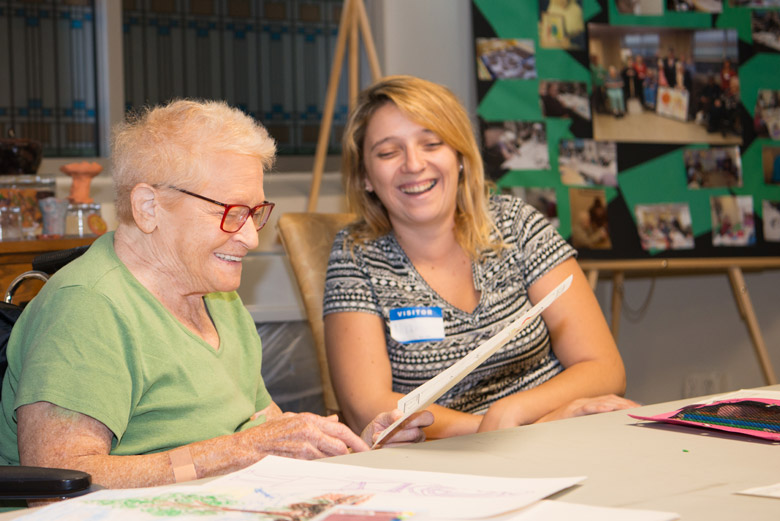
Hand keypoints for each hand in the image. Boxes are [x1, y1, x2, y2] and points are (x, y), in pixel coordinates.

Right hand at [245, 412, 369, 458]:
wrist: (251, 446)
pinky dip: (323, 466)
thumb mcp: (293, 419)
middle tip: (357, 459)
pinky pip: (318, 465)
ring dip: (336, 461)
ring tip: (338, 462)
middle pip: (339, 445)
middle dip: (350, 453)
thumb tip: (334, 419)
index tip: (364, 448)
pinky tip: (322, 466)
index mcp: (309, 419)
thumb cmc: (270, 432)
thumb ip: (316, 420)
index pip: (340, 429)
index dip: (355, 440)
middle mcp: (309, 431)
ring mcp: (304, 446)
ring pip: (330, 457)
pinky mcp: (298, 459)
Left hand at [361, 409, 433, 447]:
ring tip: (377, 438)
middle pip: (415, 433)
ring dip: (389, 442)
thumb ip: (392, 415)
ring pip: (406, 445)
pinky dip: (386, 449)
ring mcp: (413, 447)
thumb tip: (400, 416)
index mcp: (416, 421)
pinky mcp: (405, 457)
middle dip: (398, 433)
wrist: (370, 441)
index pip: (427, 417)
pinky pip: (399, 454)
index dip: (419, 419)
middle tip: (385, 433)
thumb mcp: (384, 418)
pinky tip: (378, 446)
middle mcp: (418, 434)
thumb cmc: (381, 427)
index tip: (405, 420)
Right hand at [536, 394, 639, 422]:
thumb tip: (609, 429)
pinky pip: (586, 408)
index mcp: (586, 405)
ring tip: (630, 409)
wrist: (538, 429)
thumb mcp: (578, 426)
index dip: (624, 404)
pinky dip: (598, 407)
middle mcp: (582, 402)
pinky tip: (609, 409)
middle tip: (640, 410)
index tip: (638, 409)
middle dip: (625, 404)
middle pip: (609, 400)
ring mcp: (576, 405)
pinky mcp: (569, 411)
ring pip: (601, 402)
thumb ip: (591, 424)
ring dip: (617, 405)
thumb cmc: (557, 430)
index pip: (609, 401)